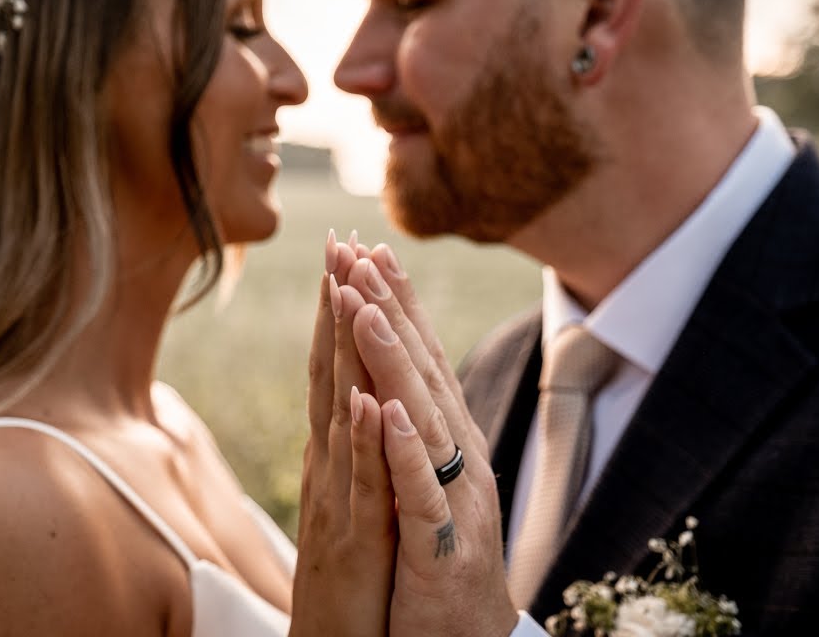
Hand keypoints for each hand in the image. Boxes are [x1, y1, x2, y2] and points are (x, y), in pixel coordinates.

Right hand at [290, 232, 396, 636]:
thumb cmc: (349, 581)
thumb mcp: (352, 504)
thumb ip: (351, 453)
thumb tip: (355, 401)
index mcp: (337, 455)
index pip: (341, 369)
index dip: (344, 312)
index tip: (350, 255)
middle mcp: (330, 467)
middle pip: (333, 374)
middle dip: (338, 308)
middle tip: (340, 243)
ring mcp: (338, 500)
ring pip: (341, 415)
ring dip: (343, 354)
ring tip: (347, 291)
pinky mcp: (354, 542)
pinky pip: (362, 486)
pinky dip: (364, 443)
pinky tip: (369, 402)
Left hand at [343, 245, 518, 636]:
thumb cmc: (433, 568)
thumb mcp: (417, 490)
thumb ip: (410, 438)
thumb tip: (388, 384)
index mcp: (445, 447)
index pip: (417, 364)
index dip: (394, 308)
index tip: (368, 253)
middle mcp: (457, 462)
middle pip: (422, 374)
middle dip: (390, 310)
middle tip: (361, 250)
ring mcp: (452, 501)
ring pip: (421, 418)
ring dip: (392, 359)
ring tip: (364, 303)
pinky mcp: (440, 548)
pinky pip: (421, 492)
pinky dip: (407, 448)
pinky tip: (389, 409)